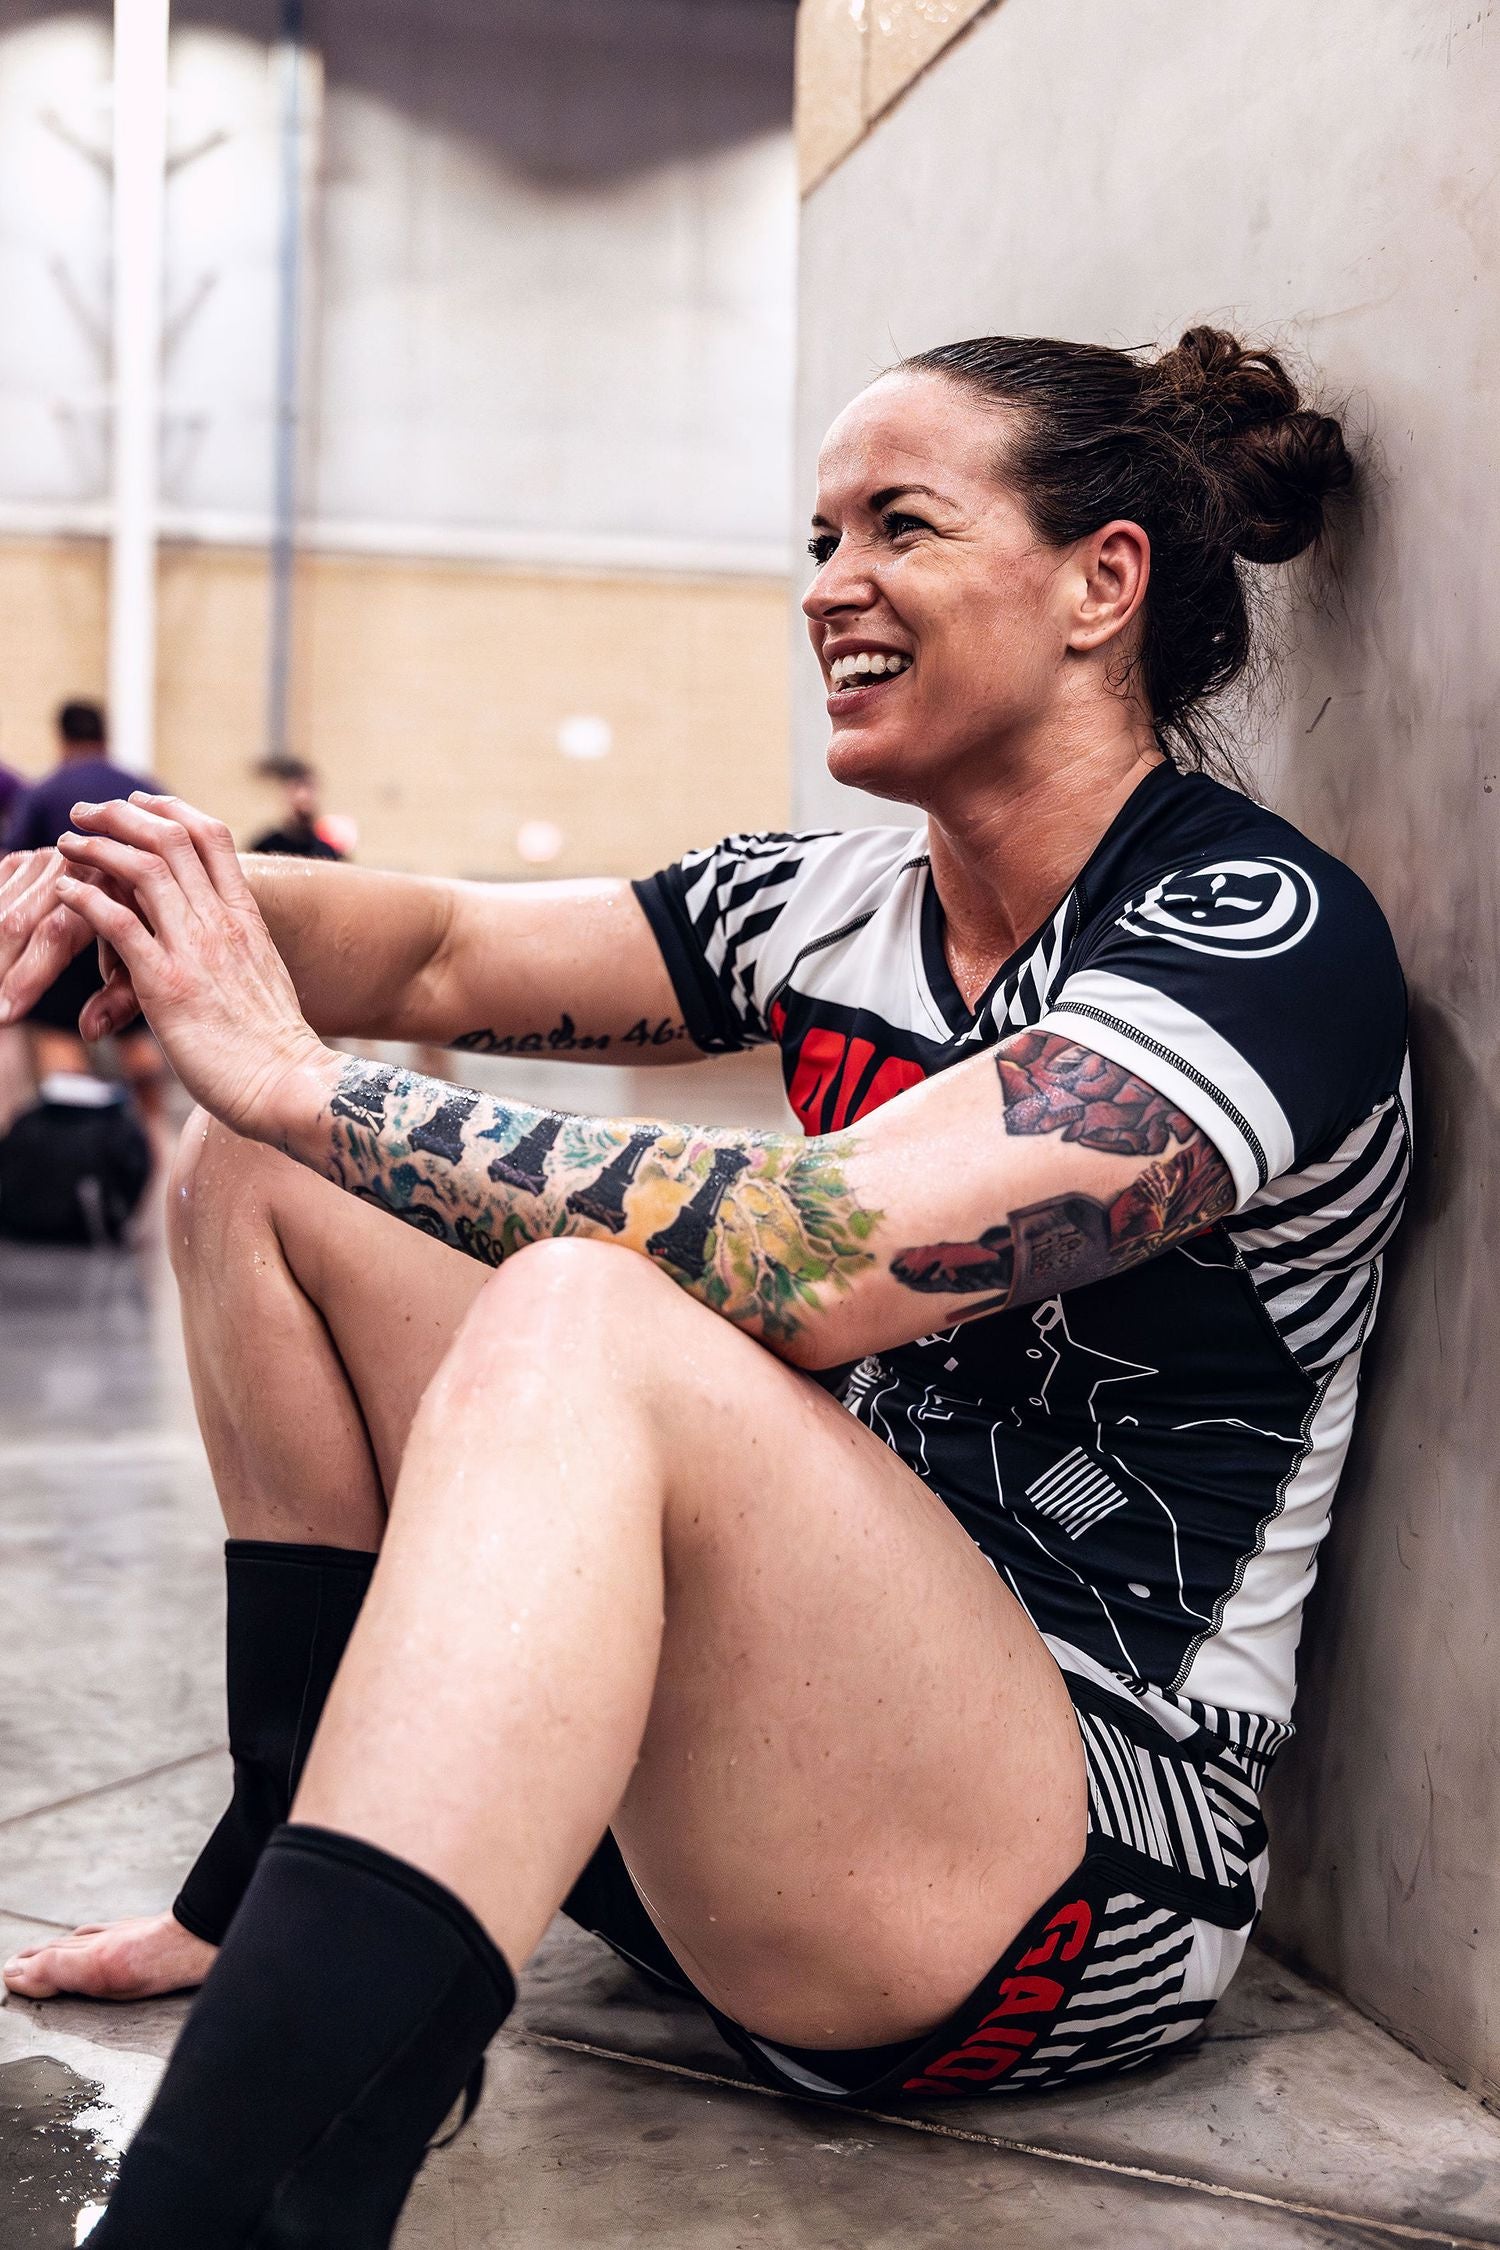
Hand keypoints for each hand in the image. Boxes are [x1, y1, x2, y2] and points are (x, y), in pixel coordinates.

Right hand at [0, 847, 125, 1029]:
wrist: (134, 884)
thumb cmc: (141, 935)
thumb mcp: (140, 966)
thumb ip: (119, 999)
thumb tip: (91, 1031)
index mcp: (109, 889)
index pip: (56, 935)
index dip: (28, 977)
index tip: (6, 1015)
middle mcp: (75, 867)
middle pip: (18, 922)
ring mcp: (43, 861)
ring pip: (1, 908)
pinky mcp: (21, 862)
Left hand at [56, 793, 332, 1141]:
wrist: (289, 1085)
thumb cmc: (276, 1047)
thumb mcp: (262, 981)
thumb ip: (236, 955)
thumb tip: (218, 956)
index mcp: (246, 918)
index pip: (211, 837)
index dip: (170, 809)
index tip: (139, 802)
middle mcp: (222, 923)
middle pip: (170, 840)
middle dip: (122, 815)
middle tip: (87, 812)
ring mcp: (195, 951)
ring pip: (143, 871)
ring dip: (97, 848)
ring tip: (66, 843)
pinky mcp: (166, 985)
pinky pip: (119, 926)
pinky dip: (85, 901)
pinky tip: (64, 895)